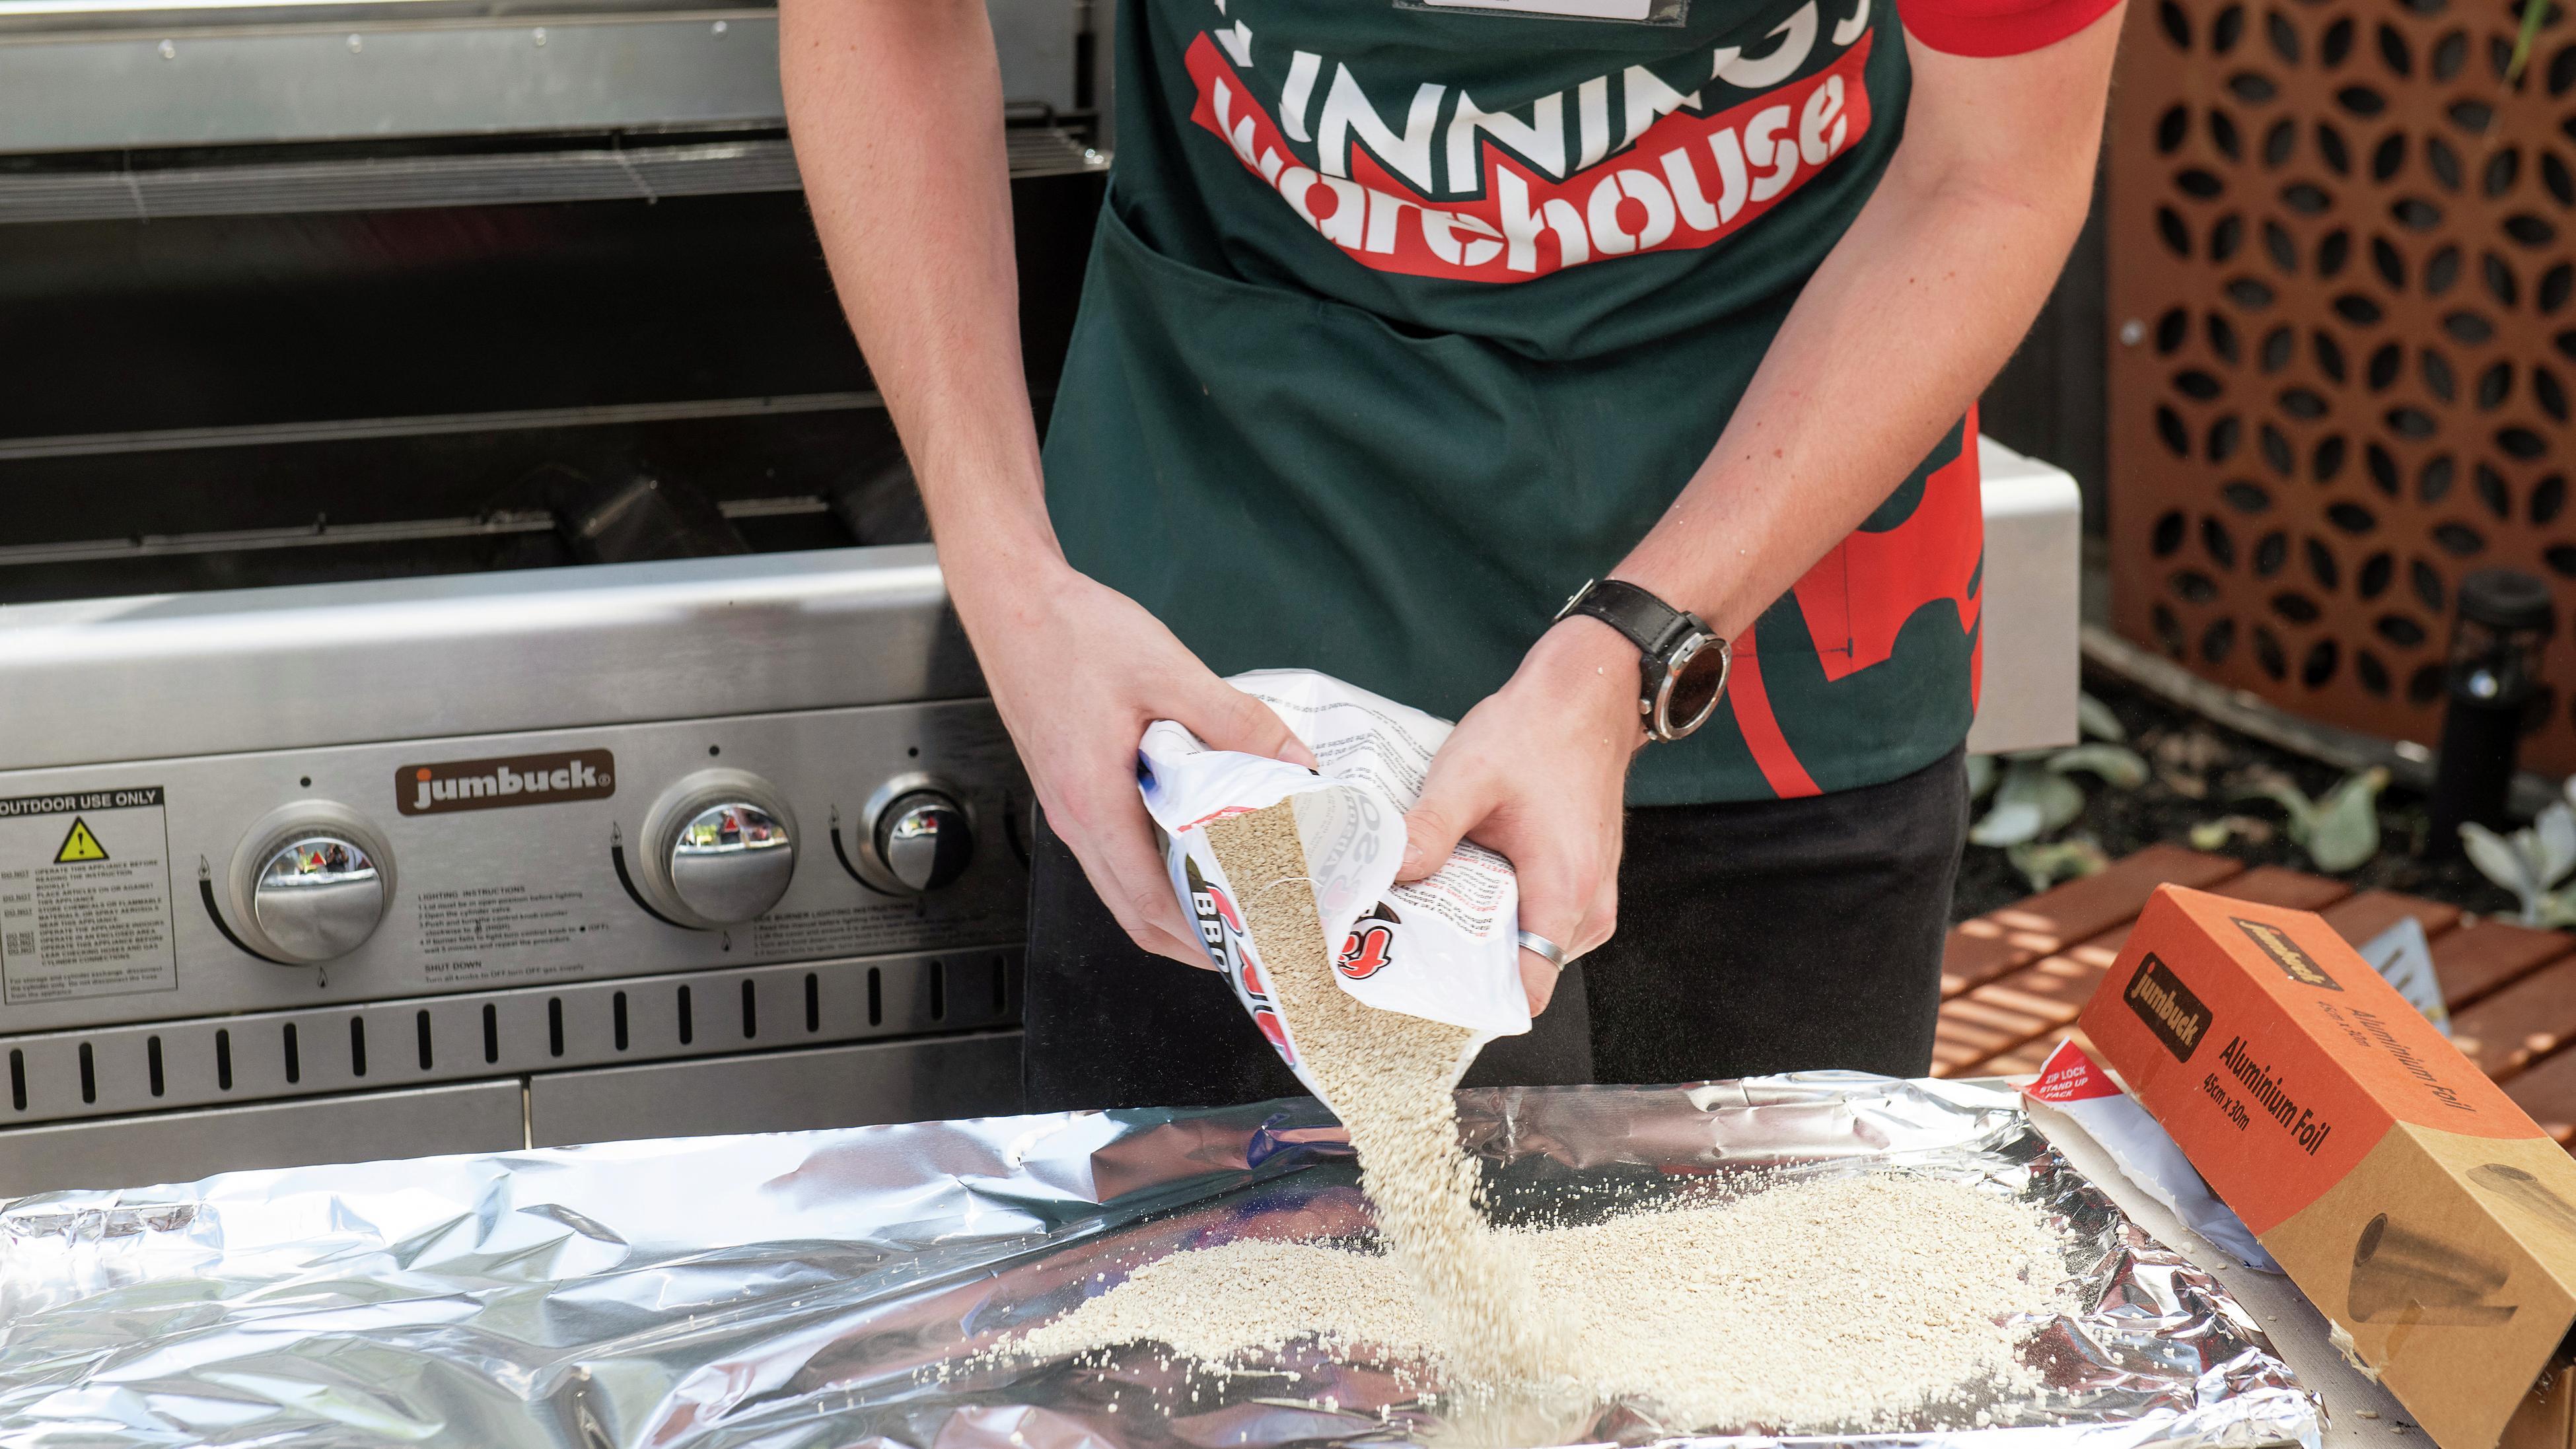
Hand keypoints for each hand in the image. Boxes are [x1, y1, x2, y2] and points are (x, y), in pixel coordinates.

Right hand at [950, 556, 1314, 966]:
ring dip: (1177, 906)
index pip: (1148, 905)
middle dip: (1196, 940)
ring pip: (1124, 887)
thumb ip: (1234, 720)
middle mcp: (1074, 820)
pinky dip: (1158, 869)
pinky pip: (1116, 853)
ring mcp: (1068, 808)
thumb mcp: (1167, 671)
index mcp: (1093, 803)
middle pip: (1135, 914)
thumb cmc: (1071, 634)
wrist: (1013, 601)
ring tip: (1238, 901)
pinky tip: (1199, 845)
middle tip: (1257, 938)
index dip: (1202, 940)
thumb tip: (1294, 760)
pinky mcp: (1071, 790)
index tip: (1251, 951)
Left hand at [1397, 620, 1643, 1014]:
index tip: (1417, 988)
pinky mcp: (1581, 883)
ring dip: (1476, 933)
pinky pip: (1535, 919)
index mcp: (1565, 891)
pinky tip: (1457, 883)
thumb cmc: (1537, 732)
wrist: (1587, 696)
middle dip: (1460, 963)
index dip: (1469, 999)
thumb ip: (1429, 828)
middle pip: (1518, 971)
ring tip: (1421, 910)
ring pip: (1524, 945)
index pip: (1525, 991)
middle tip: (1399, 942)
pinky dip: (1496, 910)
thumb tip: (1388, 875)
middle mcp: (1587, 908)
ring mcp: (1589, 897)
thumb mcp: (1467, 775)